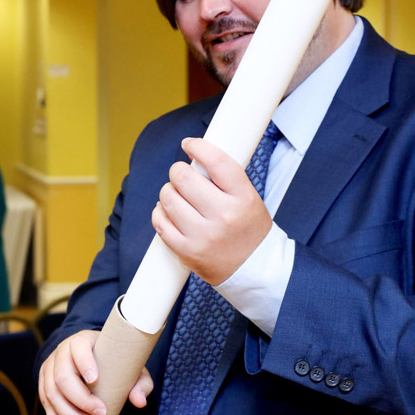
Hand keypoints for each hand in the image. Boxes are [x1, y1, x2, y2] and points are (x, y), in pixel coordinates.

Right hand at [38, 329, 152, 414]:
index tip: (95, 380)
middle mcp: (62, 352)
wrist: (94, 360)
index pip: (79, 347)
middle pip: (62, 377)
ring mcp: (49, 368)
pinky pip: (46, 405)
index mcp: (82, 341)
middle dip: (81, 400)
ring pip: (52, 393)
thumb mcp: (130, 368)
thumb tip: (139, 401)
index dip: (84, 363)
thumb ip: (140, 383)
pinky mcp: (44, 383)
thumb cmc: (114, 363)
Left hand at [152, 137, 272, 285]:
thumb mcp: (248, 198)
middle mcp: (224, 216)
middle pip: (184, 178)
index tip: (189, 144)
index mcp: (243, 198)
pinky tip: (168, 212)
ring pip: (168, 198)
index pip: (217, 161)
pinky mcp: (187, 251)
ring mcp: (203, 236)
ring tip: (177, 195)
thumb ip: (224, 178)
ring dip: (168, 191)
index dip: (198, 146)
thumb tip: (192, 156)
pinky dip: (160, 213)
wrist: (254, 270)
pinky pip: (160, 223)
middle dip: (178, 171)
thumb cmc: (248, 229)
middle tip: (181, 175)